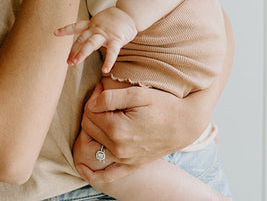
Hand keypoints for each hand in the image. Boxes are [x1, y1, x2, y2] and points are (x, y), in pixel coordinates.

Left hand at [54, 7, 136, 72]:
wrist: (129, 12)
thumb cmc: (115, 19)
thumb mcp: (100, 21)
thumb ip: (93, 30)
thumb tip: (86, 39)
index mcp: (92, 24)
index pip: (76, 27)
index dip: (65, 30)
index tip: (55, 33)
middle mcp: (96, 29)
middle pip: (81, 39)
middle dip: (73, 50)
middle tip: (67, 61)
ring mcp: (105, 34)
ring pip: (91, 43)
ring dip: (82, 53)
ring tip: (75, 63)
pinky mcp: (116, 39)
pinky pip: (112, 51)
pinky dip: (109, 61)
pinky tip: (105, 70)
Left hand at [77, 81, 205, 184]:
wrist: (185, 123)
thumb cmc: (162, 105)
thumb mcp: (137, 94)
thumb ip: (110, 98)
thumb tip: (91, 105)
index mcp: (118, 129)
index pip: (90, 112)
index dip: (93, 98)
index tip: (103, 90)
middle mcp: (119, 148)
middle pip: (89, 128)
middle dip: (92, 111)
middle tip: (104, 99)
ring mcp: (125, 160)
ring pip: (93, 145)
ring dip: (91, 131)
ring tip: (103, 117)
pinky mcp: (131, 166)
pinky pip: (107, 176)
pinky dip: (92, 173)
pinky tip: (81, 166)